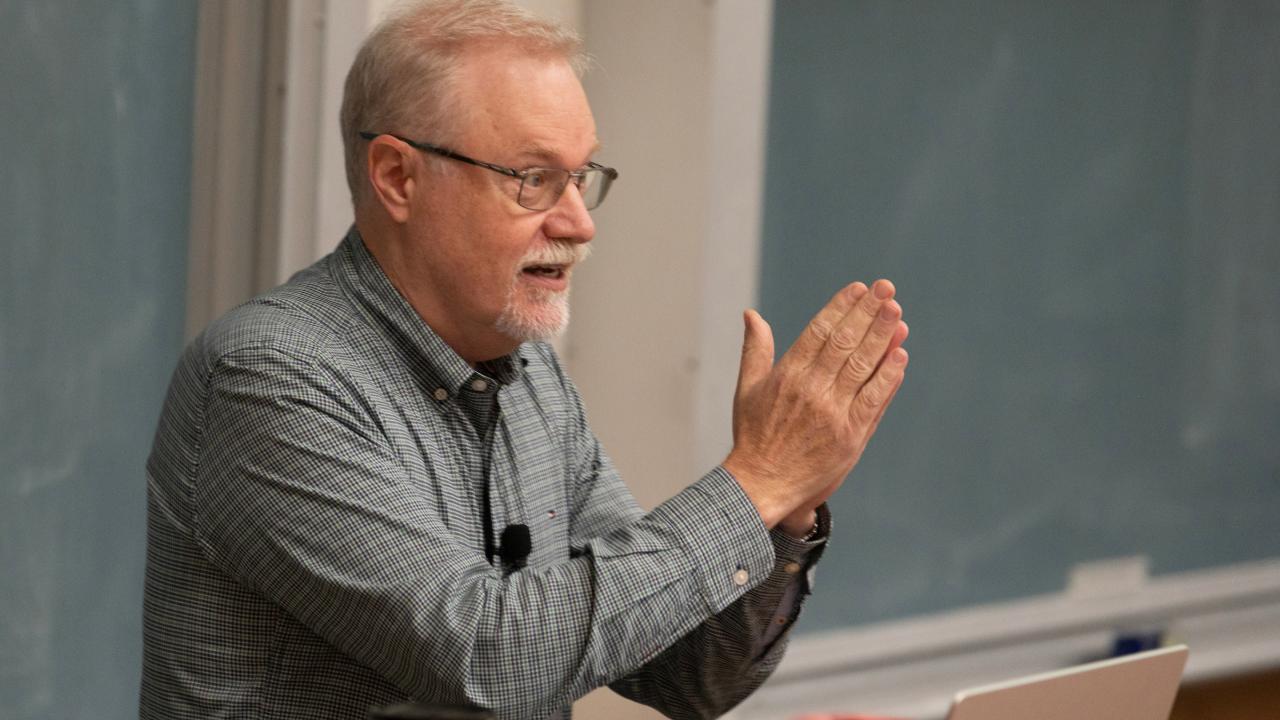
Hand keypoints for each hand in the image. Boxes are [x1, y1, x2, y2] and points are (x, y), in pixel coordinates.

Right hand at [723, 280, 908, 528]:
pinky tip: (899, 355)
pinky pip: (874, 400)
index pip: (819, 331)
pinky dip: (888, 377)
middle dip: (867, 312)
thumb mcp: (747, 388)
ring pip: (862, 366)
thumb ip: (755, 349)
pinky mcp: (850, 436)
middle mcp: (811, 390)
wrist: (762, 485)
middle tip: (886, 288)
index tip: (858, 288)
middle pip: (844, 342)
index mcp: (787, 375)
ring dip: (882, 337)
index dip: (841, 307)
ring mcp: (833, 413)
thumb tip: (751, 314)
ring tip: (896, 313)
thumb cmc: (753, 436)